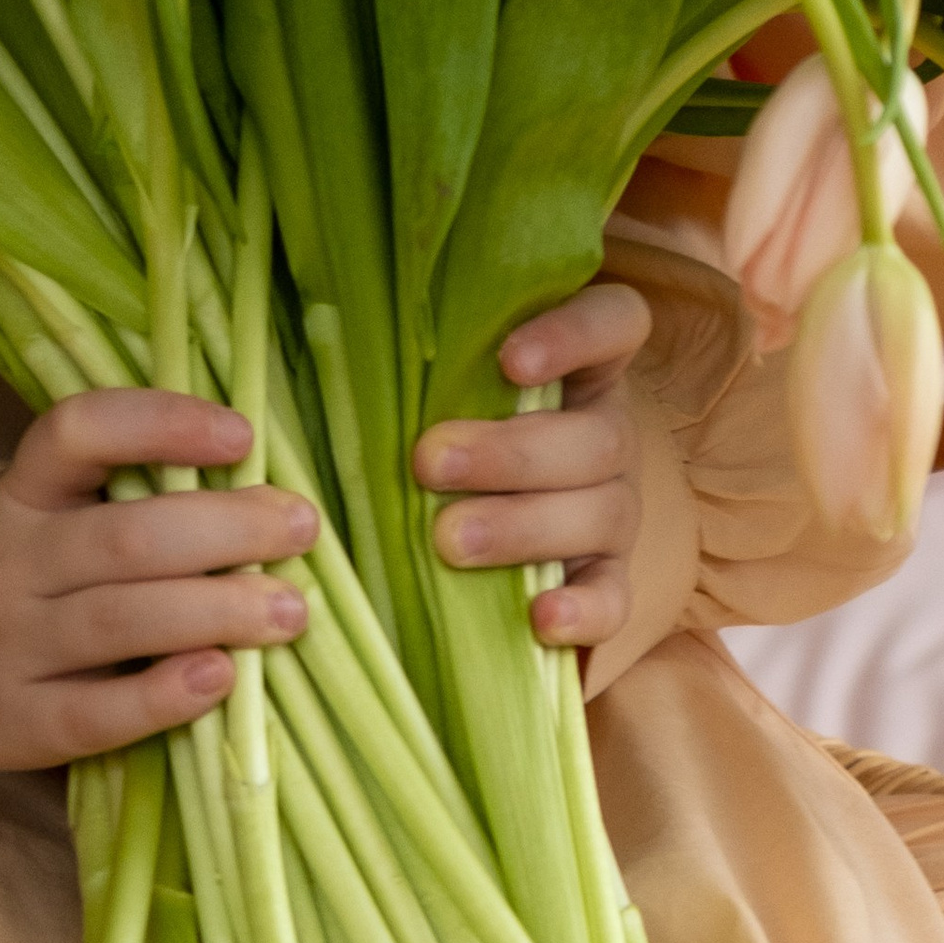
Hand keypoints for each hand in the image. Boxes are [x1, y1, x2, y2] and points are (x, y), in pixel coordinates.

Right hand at [0, 388, 319, 771]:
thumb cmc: (10, 566)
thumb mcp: (40, 507)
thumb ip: (124, 491)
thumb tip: (260, 479)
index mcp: (22, 491)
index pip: (77, 432)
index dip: (160, 423)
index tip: (242, 434)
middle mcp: (12, 561)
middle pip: (125, 536)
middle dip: (226, 528)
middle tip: (301, 528)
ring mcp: (11, 645)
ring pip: (120, 620)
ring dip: (216, 612)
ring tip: (291, 610)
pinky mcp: (20, 724)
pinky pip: (97, 713)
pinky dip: (163, 697)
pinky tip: (222, 680)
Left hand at [409, 280, 652, 651]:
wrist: (480, 513)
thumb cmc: (450, 425)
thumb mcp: (445, 383)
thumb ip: (422, 361)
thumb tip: (327, 331)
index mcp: (582, 366)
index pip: (615, 323)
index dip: (574, 335)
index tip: (510, 360)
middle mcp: (609, 433)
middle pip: (596, 438)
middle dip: (508, 453)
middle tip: (429, 463)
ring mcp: (615, 508)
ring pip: (602, 514)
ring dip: (523, 527)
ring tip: (449, 540)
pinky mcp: (609, 576)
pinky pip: (614, 596)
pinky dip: (583, 610)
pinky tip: (542, 619)